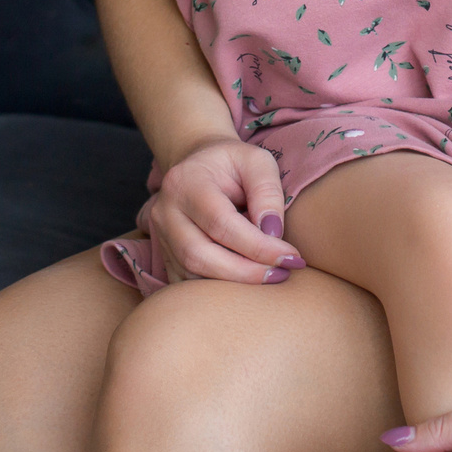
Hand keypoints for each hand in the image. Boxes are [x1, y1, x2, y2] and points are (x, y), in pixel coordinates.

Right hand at [139, 136, 299, 284]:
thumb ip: (267, 192)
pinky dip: (218, 289)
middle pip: (199, 255)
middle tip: (282, 274)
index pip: (220, 223)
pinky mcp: (165, 255)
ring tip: (270, 277)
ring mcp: (160, 236)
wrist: (200, 164)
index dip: (257, 247)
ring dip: (234, 284)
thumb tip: (272, 234)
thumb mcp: (257, 161)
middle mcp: (165, 212)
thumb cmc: (233, 163)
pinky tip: (246, 282)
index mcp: (186, 182)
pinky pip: (187, 283)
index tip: (290, 257)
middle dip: (245, 273)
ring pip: (192, 274)